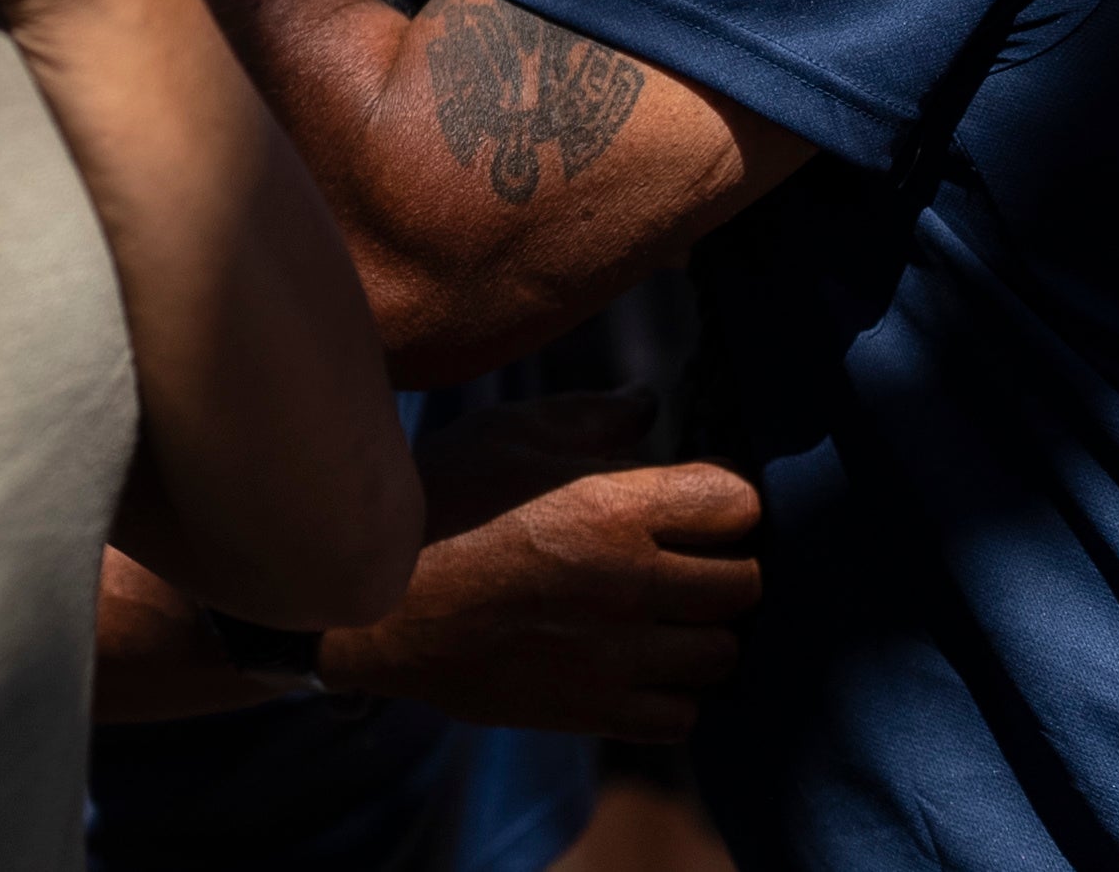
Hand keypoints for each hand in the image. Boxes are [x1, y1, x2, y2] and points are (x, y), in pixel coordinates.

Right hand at [319, 394, 759, 738]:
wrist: (374, 602)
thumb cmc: (441, 500)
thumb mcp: (510, 432)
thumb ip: (593, 416)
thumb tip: (651, 403)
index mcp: (615, 509)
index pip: (739, 504)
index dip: (723, 496)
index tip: (692, 498)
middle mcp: (629, 586)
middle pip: (744, 583)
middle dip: (723, 561)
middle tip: (685, 554)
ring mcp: (615, 658)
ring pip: (720, 652)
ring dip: (701, 629)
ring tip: (662, 609)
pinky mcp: (592, 711)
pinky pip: (679, 715)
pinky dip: (671, 691)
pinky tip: (636, 660)